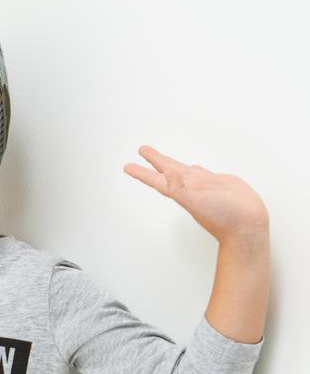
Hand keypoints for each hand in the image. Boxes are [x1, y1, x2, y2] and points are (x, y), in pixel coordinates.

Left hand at [123, 145, 268, 242]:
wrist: (246, 224)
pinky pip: (201, 173)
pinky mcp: (218, 183)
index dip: (142, 173)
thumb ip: (180, 188)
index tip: (127, 166)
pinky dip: (194, 169)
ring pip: (184, 170)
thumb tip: (167, 173)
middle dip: (155, 160)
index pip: (157, 180)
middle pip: (168, 170)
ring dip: (173, 164)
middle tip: (142, 149)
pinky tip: (192, 168)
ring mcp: (204, 186)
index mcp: (181, 192)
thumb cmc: (222, 217)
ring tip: (163, 159)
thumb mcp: (196, 203)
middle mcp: (190, 188)